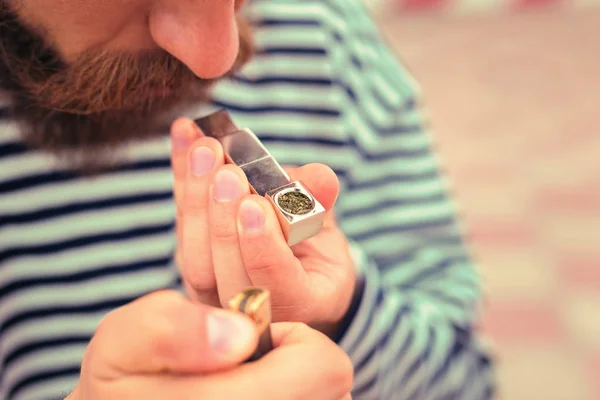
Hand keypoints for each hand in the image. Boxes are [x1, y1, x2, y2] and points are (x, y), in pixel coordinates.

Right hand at [70, 290, 352, 399]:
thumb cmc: (122, 385)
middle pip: (334, 390)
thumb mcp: (123, 343)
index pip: (324, 367)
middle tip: (242, 368)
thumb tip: (238, 335)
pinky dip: (292, 398)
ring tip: (242, 389)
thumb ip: (172, 329)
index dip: (292, 338)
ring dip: (295, 388)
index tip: (246, 340)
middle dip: (296, 365)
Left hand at [170, 118, 355, 335]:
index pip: (274, 287)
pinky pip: (181, 222)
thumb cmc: (315, 246)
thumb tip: (319, 179)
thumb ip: (321, 203)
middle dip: (221, 217)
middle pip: (219, 272)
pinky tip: (185, 136)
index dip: (262, 248)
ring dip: (195, 195)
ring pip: (192, 252)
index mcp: (297, 306)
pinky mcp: (190, 259)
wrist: (290, 258)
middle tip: (228, 172)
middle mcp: (245, 309)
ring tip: (205, 149)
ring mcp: (210, 289)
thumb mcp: (328, 227)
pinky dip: (182, 177)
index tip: (255, 206)